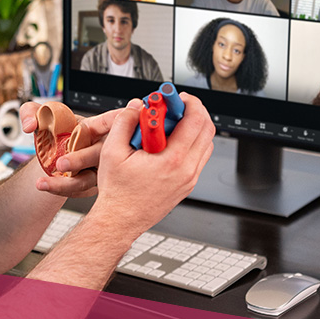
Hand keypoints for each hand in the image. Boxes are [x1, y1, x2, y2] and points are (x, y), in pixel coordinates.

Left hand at [20, 102, 120, 197]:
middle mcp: (99, 148)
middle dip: (81, 159)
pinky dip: (62, 190)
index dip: (116, 119)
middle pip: (99, 154)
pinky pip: (78, 191)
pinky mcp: (90, 185)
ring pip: (88, 179)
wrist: (50, 157)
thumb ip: (30, 112)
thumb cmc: (52, 132)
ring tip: (42, 182)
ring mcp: (97, 169)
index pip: (108, 121)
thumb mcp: (39, 116)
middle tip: (61, 163)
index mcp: (94, 128)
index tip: (120, 116)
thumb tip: (30, 125)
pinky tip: (45, 186)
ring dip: (66, 183)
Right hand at [87, 93, 214, 236]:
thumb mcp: (112, 152)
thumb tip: (136, 106)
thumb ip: (124, 123)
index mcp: (172, 160)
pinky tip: (170, 143)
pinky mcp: (188, 185)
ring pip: (206, 144)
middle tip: (176, 107)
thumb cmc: (117, 192)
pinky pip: (199, 157)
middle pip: (207, 130)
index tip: (176, 98)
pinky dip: (191, 144)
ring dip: (194, 128)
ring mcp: (190, 179)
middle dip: (194, 111)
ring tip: (171, 125)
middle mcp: (186, 170)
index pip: (196, 121)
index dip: (189, 102)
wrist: (121, 221)